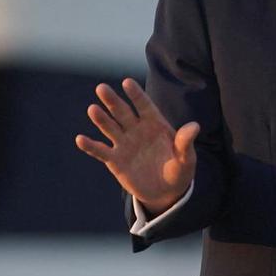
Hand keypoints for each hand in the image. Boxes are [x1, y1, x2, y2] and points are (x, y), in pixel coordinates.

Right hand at [74, 77, 198, 213]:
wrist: (166, 192)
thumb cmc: (179, 170)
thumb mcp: (186, 158)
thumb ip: (186, 142)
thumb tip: (194, 126)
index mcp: (154, 124)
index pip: (144, 106)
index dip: (136, 95)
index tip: (127, 83)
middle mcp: (136, 130)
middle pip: (122, 112)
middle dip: (113, 101)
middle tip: (102, 88)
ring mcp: (124, 144)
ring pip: (110, 127)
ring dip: (101, 119)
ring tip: (92, 109)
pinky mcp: (115, 160)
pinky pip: (101, 151)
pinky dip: (91, 146)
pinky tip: (80, 139)